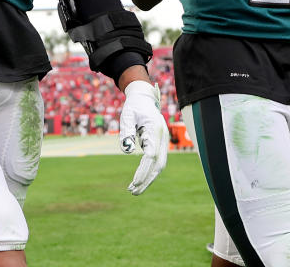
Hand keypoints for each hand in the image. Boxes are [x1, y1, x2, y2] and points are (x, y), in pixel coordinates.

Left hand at [119, 80, 168, 194]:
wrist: (144, 98)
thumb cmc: (133, 106)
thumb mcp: (127, 116)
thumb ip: (126, 131)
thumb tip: (126, 151)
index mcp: (155, 129)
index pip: (151, 156)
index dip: (143, 170)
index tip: (133, 183)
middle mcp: (162, 137)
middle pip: (159, 165)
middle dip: (147, 180)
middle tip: (133, 192)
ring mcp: (163, 142)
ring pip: (159, 165)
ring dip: (147, 178)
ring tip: (133, 190)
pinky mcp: (159, 144)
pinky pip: (156, 162)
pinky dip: (147, 172)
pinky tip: (136, 180)